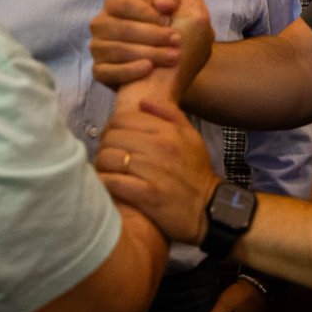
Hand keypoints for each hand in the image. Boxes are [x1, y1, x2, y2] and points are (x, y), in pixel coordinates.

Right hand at [90, 0, 211, 89]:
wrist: (179, 82)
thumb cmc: (182, 44)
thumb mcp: (188, 14)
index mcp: (119, 5)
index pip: (121, 1)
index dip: (146, 9)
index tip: (169, 17)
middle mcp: (104, 24)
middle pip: (117, 25)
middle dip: (151, 33)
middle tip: (176, 41)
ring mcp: (99, 49)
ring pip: (113, 48)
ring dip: (147, 52)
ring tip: (172, 58)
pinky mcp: (100, 72)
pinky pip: (107, 70)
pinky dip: (130, 70)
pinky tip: (149, 69)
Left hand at [96, 96, 218, 243]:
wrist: (209, 209)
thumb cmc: (196, 172)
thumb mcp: (191, 136)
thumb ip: (169, 114)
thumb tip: (142, 102)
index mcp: (167, 131)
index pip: (122, 119)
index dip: (111, 129)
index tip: (113, 141)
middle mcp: (159, 147)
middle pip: (111, 138)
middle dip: (105, 147)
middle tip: (109, 158)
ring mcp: (152, 171)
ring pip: (108, 158)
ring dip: (102, 166)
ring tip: (108, 172)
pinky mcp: (147, 195)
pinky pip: (112, 181)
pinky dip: (105, 183)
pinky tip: (108, 185)